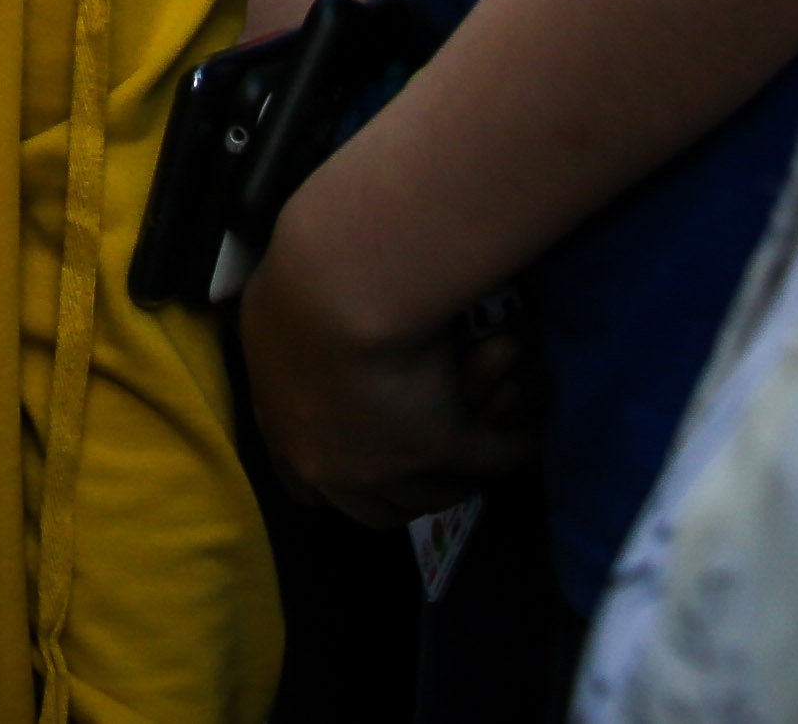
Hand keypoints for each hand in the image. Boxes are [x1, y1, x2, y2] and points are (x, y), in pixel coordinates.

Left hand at [236, 157, 538, 526]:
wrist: (341, 287)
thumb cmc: (293, 287)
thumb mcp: (266, 316)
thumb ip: (278, 346)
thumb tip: (285, 342)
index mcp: (284, 432)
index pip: (304, 489)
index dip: (334, 482)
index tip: (353, 470)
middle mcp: (335, 465)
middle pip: (375, 509)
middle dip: (402, 492)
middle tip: (429, 468)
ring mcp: (392, 464)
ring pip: (435, 494)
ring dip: (458, 476)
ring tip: (481, 443)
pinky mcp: (446, 447)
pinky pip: (492, 459)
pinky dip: (515, 447)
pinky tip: (530, 433)